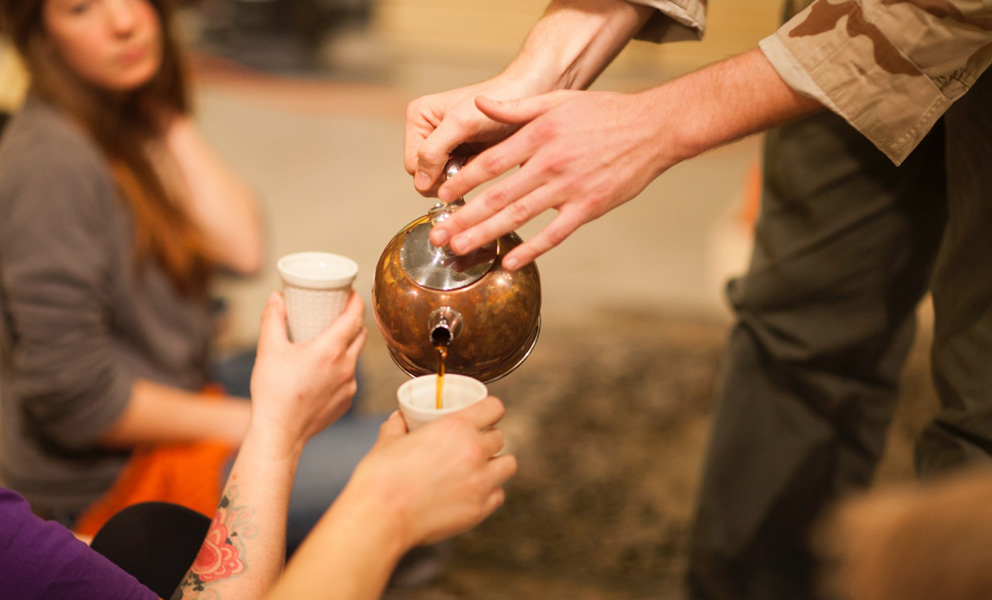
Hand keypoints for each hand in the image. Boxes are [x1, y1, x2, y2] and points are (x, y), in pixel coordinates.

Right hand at [248, 291, 366, 454]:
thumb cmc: (273, 392)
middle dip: (353, 320)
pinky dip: (342, 368)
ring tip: (330, 340)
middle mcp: (346, 366)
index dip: (355, 301)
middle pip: (360, 334)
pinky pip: (350, 376)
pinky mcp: (347, 400)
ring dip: (348, 345)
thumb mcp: (269, 350)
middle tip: (338, 313)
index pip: (354, 316)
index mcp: (330, 349)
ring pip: (356, 356)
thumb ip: (273, 319)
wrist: (280, 433)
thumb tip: (276, 297)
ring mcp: (350, 385)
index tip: (350, 294)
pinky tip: (326, 369)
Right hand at [343, 397, 516, 548]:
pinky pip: (498, 495)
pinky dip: (489, 492)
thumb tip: (398, 420)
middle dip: (487, 440)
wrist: (380, 518)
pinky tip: (472, 493)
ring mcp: (480, 482)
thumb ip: (398, 427)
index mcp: (456, 427)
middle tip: (472, 447)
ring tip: (478, 470)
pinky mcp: (479, 509)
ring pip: (508, 465)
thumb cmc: (382, 479)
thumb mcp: (388, 442)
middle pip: (499, 437)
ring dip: (495, 465)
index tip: (485, 417)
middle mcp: (474, 451)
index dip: (490, 411)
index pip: (494, 407)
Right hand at [405, 75, 541, 195]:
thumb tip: (420, 181)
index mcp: (418, 117)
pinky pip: (454, 177)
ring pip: (438, 179)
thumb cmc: (498, 100)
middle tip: (468, 164)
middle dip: (445, 176)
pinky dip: (466, 176)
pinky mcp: (459, 152)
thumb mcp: (461, 124)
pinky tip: (479, 162)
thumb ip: (434, 150)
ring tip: (475, 160)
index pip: (412, 165)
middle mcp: (426, 130)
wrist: (527, 94)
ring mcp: (442, 143)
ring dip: (457, 177)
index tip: (456, 169)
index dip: (432, 175)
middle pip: (423, 175)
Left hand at [429, 89, 679, 270]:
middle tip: (439, 234)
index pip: (491, 162)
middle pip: (497, 195)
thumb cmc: (604, 113)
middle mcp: (550, 163)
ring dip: (486, 235)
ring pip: (519, 216)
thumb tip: (478, 105)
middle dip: (464, 217)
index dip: (463, 181)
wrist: (653, 128)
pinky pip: (554, 234)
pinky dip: (531, 249)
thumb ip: (515, 108)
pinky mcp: (589, 208)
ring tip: (461, 249)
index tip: (443, 195)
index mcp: (539, 135)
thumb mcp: (557, 100)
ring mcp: (570, 188)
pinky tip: (509, 262)